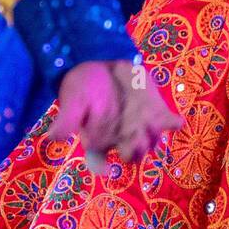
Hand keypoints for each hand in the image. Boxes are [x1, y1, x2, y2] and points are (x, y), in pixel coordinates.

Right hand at [48, 59, 182, 169]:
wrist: (102, 60)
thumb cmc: (84, 83)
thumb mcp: (73, 98)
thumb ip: (67, 119)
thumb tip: (52, 138)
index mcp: (99, 140)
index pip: (100, 163)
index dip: (103, 169)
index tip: (109, 169)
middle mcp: (121, 138)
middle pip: (132, 155)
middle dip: (135, 150)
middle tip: (134, 139)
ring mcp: (141, 126)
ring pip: (151, 142)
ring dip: (153, 137)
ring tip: (151, 126)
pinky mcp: (155, 111)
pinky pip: (167, 122)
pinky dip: (173, 123)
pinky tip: (176, 121)